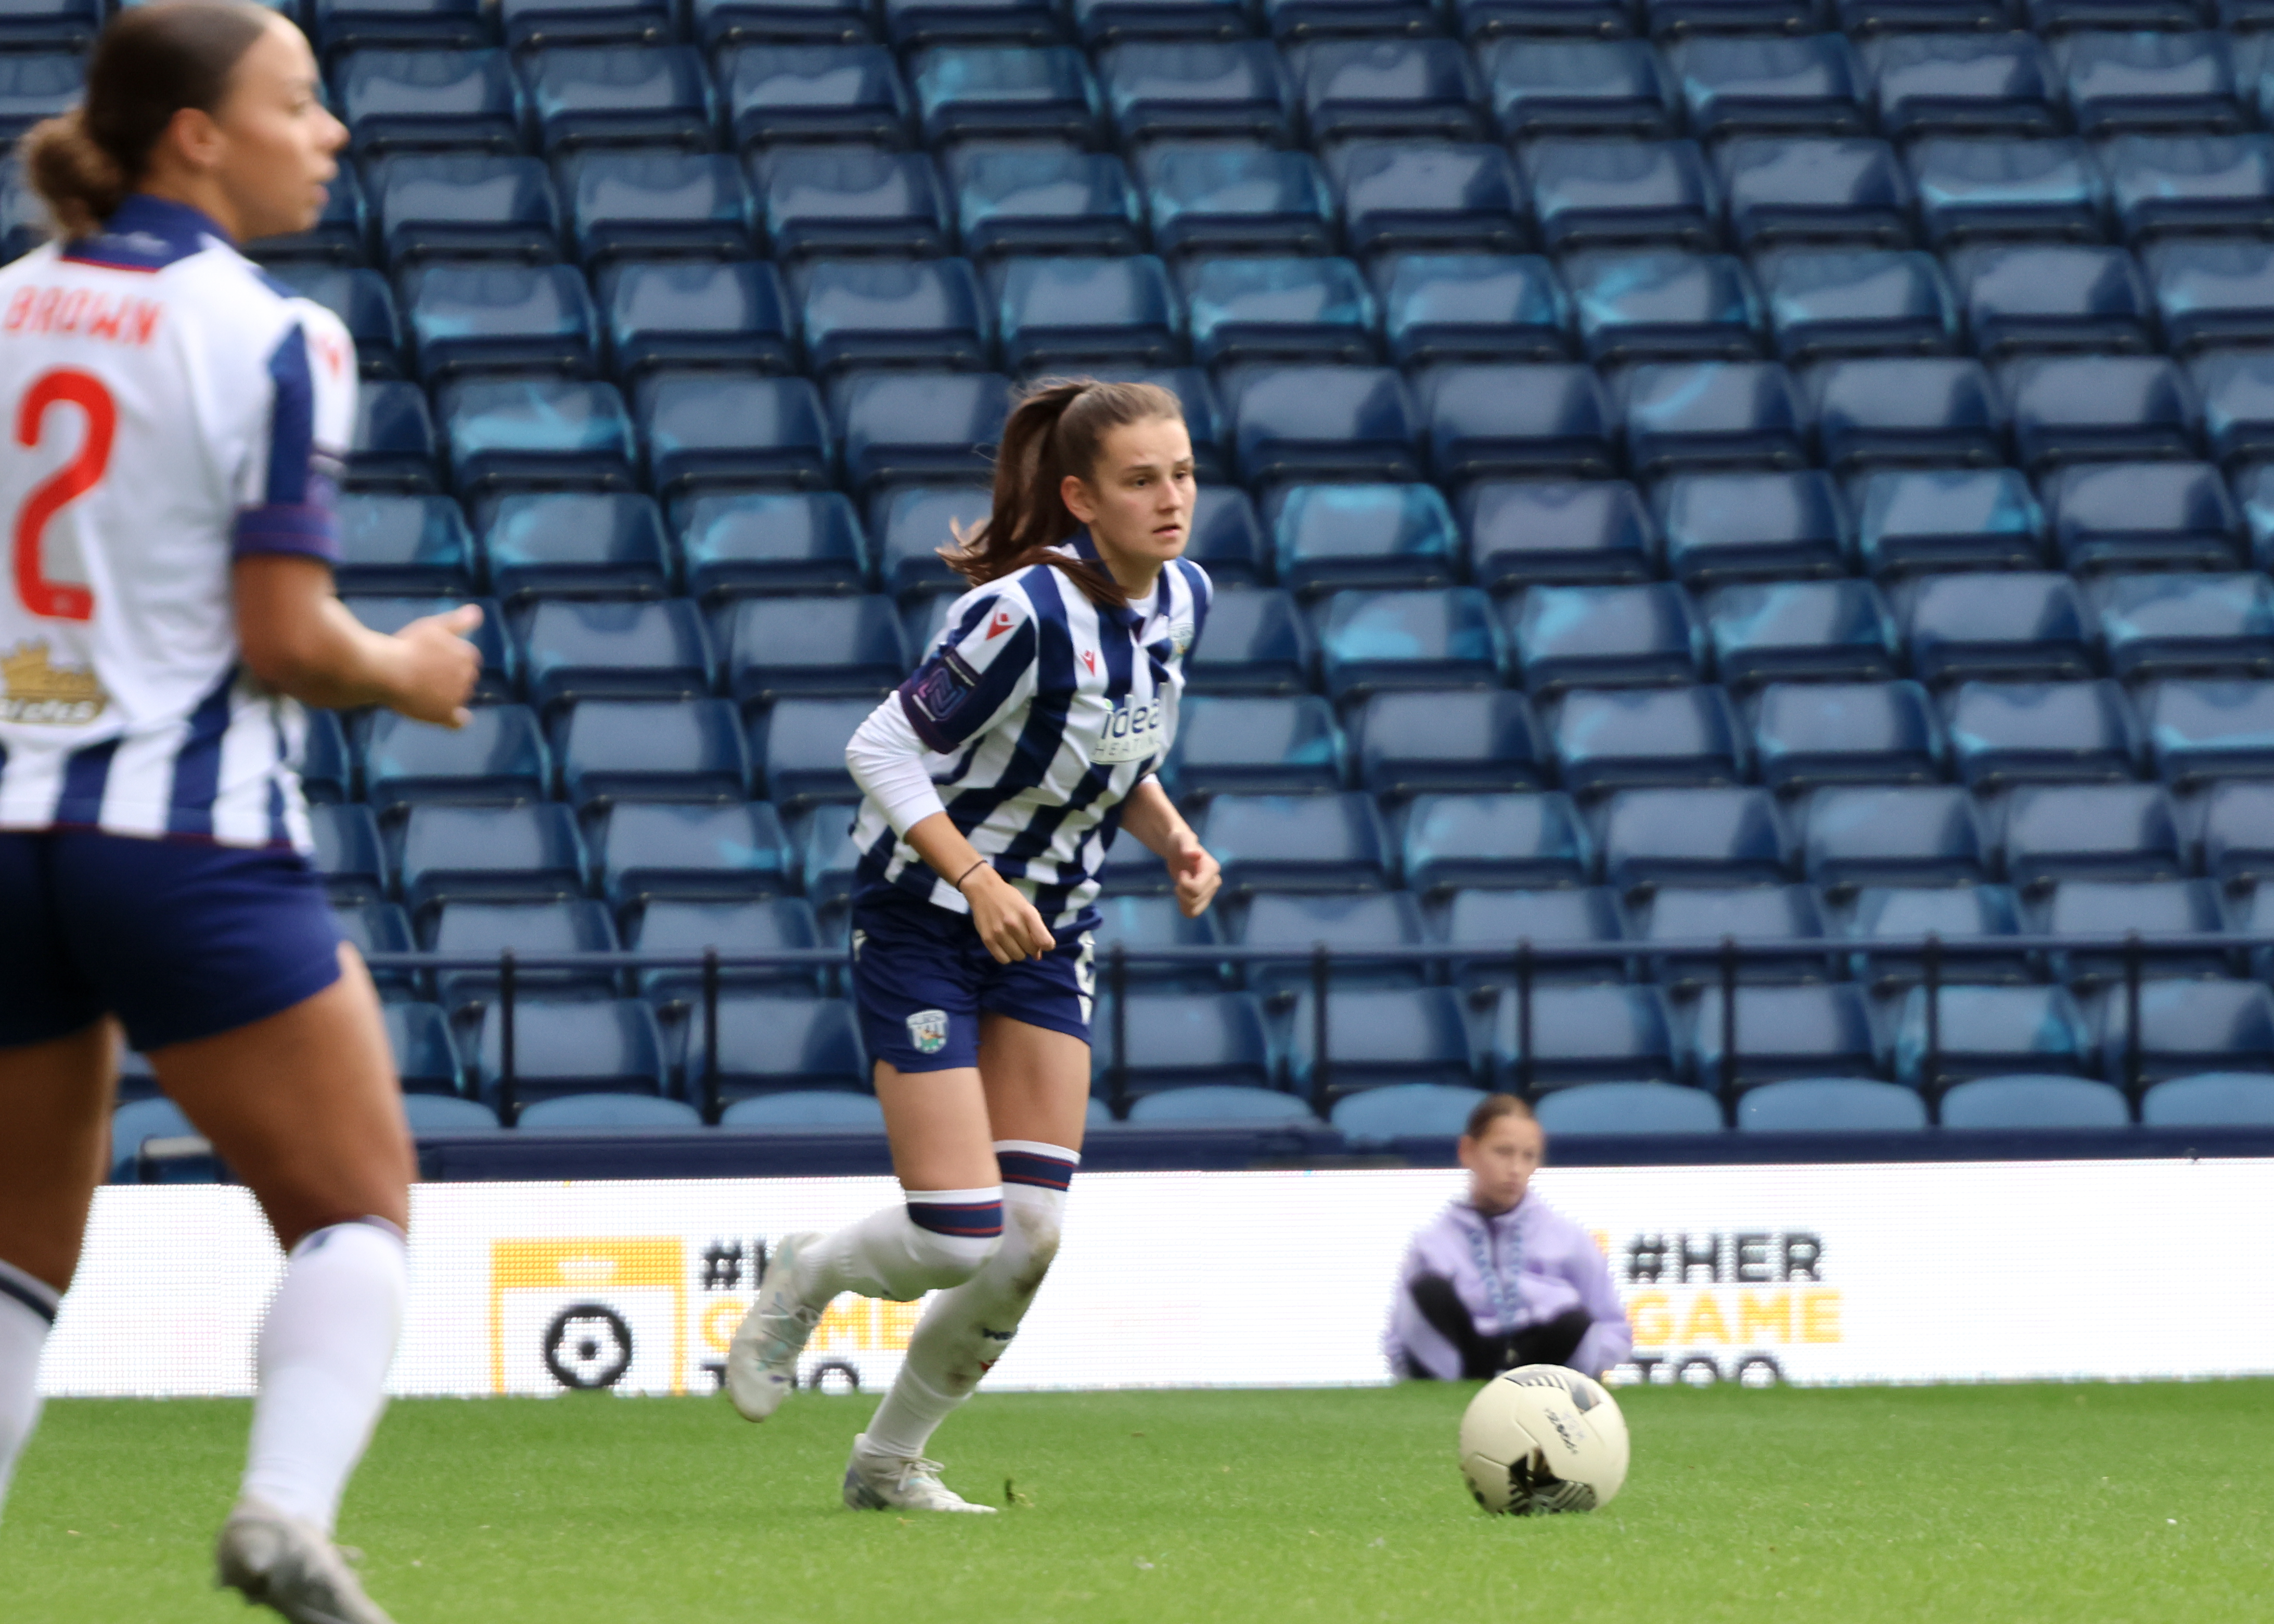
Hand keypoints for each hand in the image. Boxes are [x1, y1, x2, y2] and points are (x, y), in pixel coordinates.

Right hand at [386, 604, 483, 727]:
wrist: (386, 671)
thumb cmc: (406, 645)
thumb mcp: (433, 627)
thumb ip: (458, 621)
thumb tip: (477, 612)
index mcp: (467, 655)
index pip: (468, 658)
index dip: (451, 657)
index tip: (433, 656)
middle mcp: (467, 677)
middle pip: (464, 678)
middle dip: (450, 675)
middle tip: (424, 672)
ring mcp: (456, 697)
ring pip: (458, 696)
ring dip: (447, 693)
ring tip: (422, 687)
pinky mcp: (443, 714)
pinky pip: (458, 721)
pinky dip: (456, 719)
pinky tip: (451, 717)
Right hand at [962, 866, 1056, 964]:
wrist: (983, 890)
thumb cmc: (1009, 898)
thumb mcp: (1027, 908)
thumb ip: (1036, 930)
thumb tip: (1038, 957)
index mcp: (1027, 913)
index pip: (1044, 941)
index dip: (1047, 946)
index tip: (1044, 944)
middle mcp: (1013, 923)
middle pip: (1031, 950)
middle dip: (1031, 947)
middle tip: (1025, 938)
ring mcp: (999, 932)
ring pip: (1018, 957)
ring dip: (1019, 952)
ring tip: (1014, 941)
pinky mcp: (987, 939)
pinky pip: (1003, 959)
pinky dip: (1007, 956)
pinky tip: (1005, 946)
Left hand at [1169, 835, 1220, 918]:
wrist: (1177, 848)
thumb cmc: (1179, 842)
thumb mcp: (1182, 840)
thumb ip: (1188, 846)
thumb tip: (1196, 854)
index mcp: (1212, 869)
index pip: (1197, 888)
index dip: (1184, 884)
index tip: (1181, 873)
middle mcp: (1214, 881)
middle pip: (1195, 899)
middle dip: (1182, 891)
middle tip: (1179, 878)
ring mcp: (1210, 891)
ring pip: (1195, 908)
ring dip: (1183, 900)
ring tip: (1180, 887)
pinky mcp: (1203, 897)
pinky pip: (1194, 912)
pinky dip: (1185, 908)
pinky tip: (1181, 897)